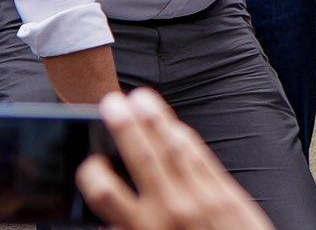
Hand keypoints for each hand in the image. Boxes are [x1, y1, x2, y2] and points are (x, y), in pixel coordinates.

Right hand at [80, 87, 274, 229]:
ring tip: (141, 99)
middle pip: (142, 158)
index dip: (92, 176)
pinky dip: (185, 138)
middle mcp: (172, 210)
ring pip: (174, 149)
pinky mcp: (227, 194)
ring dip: (156, 120)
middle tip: (111, 101)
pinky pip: (201, 158)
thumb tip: (108, 223)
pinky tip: (174, 124)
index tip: (88, 164)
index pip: (107, 195)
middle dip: (124, 127)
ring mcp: (202, 199)